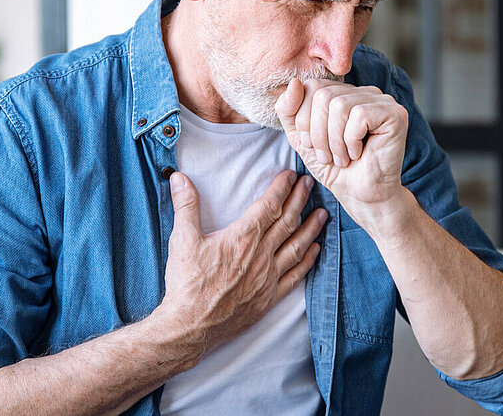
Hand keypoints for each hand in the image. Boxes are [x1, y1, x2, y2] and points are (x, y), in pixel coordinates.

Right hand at [155, 170, 325, 354]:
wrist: (191, 326)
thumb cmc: (186, 283)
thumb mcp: (182, 239)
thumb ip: (185, 206)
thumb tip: (179, 178)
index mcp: (242, 238)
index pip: (269, 206)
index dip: (282, 188)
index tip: (291, 175)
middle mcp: (260, 255)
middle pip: (287, 222)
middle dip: (300, 200)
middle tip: (310, 184)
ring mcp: (267, 278)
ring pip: (296, 247)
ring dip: (311, 228)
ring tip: (323, 213)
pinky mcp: (269, 298)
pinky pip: (295, 276)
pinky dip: (307, 261)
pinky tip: (315, 250)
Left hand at [274, 78, 408, 209]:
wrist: (360, 196)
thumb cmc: (334, 168)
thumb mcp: (301, 138)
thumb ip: (289, 110)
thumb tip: (294, 82)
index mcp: (342, 93)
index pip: (312, 86)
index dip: (303, 119)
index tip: (311, 146)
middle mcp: (363, 91)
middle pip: (323, 95)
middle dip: (318, 133)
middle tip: (327, 156)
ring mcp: (381, 100)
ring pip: (340, 105)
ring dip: (334, 141)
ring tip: (342, 158)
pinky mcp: (395, 114)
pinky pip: (360, 115)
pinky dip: (352, 141)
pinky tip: (359, 154)